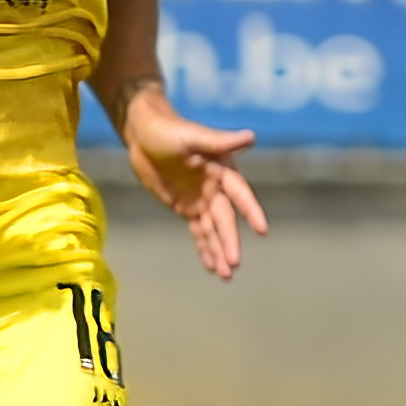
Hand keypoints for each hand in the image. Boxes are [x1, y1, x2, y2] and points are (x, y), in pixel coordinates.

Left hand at [121, 90, 269, 276]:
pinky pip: (198, 232)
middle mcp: (217, 188)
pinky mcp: (186, 208)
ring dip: (220, 251)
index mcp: (224, 169)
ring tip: (227, 276)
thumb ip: (220, 141)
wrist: (144, 134)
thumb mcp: (192, 136)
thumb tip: (251, 136)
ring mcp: (202, 200)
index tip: (262, 230)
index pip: (241, 194)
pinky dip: (205, 248)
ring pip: (213, 231)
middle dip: (230, 241)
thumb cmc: (169, 130)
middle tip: (235, 263)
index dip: (251, 211)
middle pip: (226, 219)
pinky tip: (213, 267)